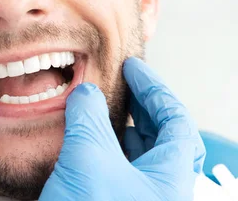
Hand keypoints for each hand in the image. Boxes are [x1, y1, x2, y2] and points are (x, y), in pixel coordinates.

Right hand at [39, 57, 205, 199]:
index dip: (154, 89)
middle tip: (119, 88)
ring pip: (134, 158)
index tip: (133, 68)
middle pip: (159, 139)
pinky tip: (80, 145)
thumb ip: (89, 119)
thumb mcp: (90, 160)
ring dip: (117, 132)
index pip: (175, 120)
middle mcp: (158, 191)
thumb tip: (87, 94)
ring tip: (97, 112)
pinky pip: (113, 174)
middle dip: (138, 109)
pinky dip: (100, 153)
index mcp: (170, 177)